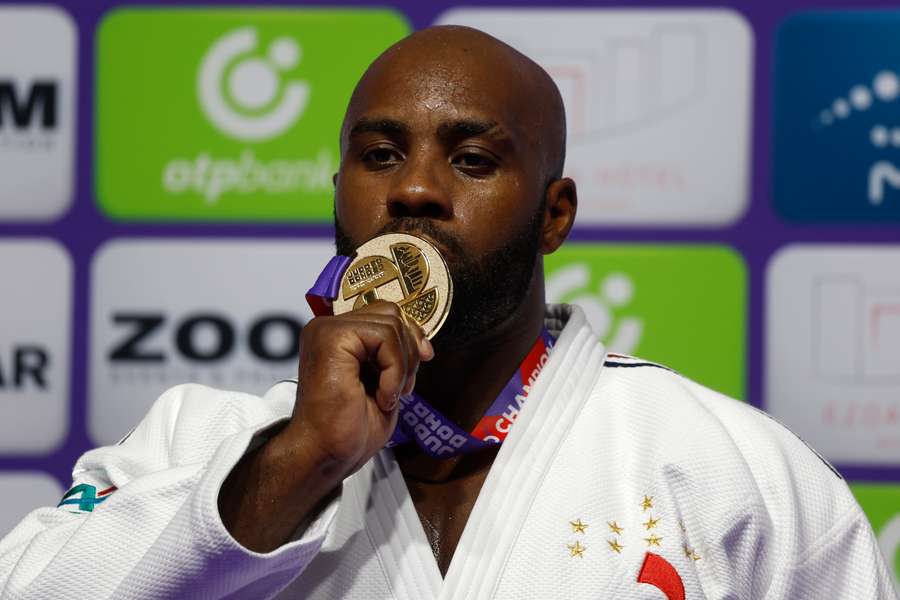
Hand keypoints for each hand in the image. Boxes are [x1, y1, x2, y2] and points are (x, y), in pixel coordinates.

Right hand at [219, 300, 432, 551]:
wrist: (327, 454)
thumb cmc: (351, 428)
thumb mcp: (385, 381)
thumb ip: (397, 354)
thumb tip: (422, 338)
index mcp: (338, 336)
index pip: (385, 313)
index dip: (411, 335)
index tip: (422, 361)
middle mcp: (328, 327)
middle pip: (391, 312)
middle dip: (409, 349)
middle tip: (403, 387)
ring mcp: (326, 330)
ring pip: (391, 324)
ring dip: (402, 365)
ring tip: (389, 395)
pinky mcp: (331, 338)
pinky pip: (384, 338)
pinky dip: (394, 371)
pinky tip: (382, 396)